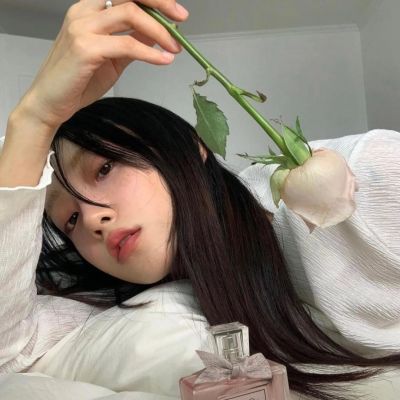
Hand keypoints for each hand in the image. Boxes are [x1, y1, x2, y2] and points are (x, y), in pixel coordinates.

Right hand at [17, 0, 188, 129]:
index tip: (175, 11)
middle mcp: (84, 11)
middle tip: (182, 19)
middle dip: (161, 3)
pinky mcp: (85, 48)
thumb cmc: (79, 80)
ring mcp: (82, 27)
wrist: (52, 102)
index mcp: (89, 10)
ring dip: (159, 31)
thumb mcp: (112, 57)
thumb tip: (156, 34)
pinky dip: (149, 53)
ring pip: (130, 14)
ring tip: (176, 47)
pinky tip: (163, 61)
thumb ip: (131, 42)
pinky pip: (127, 45)